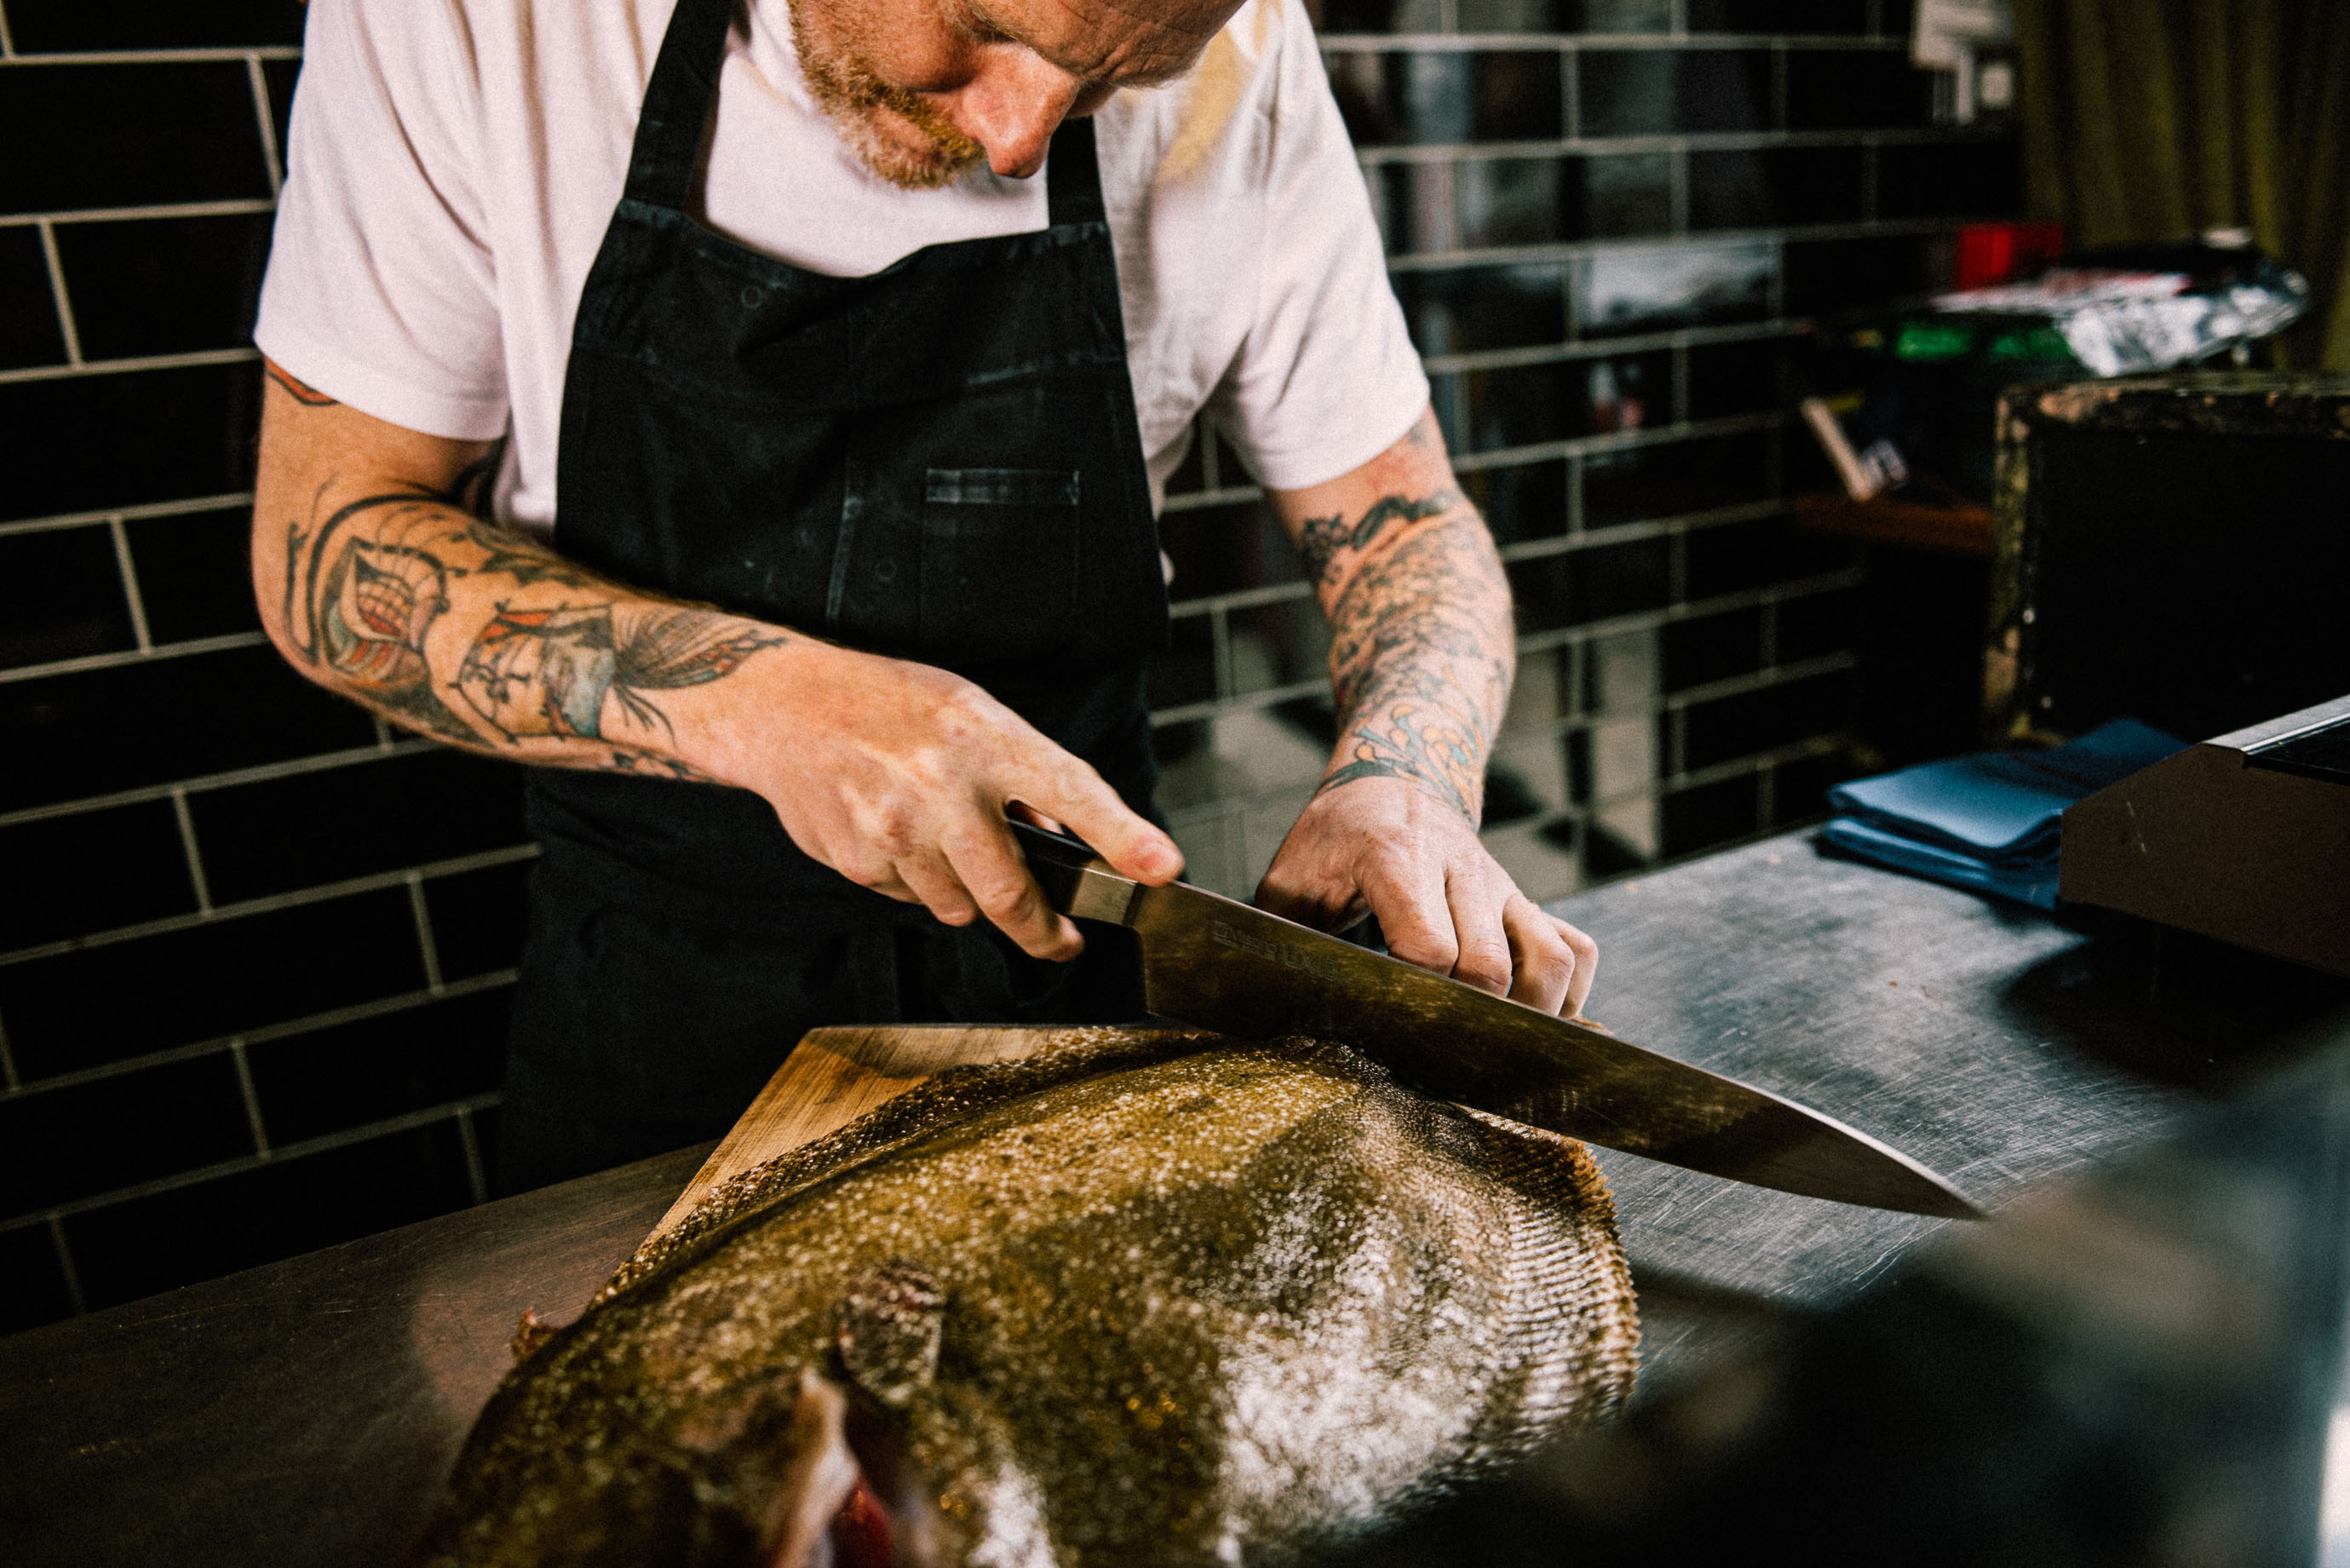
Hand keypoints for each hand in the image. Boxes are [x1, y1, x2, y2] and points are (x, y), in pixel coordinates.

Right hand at [692, 640, 1180, 959]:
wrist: (785, 707)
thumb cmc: (891, 705)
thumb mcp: (969, 712)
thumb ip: (1022, 775)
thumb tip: (1064, 841)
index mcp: (986, 738)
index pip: (1072, 789)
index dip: (1122, 836)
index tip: (1163, 869)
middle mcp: (943, 786)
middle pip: (1012, 894)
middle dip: (1046, 932)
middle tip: (1064, 942)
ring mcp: (896, 830)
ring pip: (961, 908)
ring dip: (968, 894)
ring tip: (944, 844)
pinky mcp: (860, 861)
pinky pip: (910, 899)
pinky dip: (916, 883)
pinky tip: (894, 836)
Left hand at [1256, 776, 1597, 1017]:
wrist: (1391, 779)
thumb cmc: (1333, 838)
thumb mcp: (1291, 878)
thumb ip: (1281, 937)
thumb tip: (1263, 1001)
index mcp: (1397, 859)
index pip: (1429, 945)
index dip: (1417, 996)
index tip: (1393, 1025)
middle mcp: (1462, 870)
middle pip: (1492, 965)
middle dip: (1470, 1020)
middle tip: (1439, 1057)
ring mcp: (1503, 885)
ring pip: (1553, 957)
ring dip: (1532, 1014)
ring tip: (1494, 1048)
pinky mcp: (1527, 900)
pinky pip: (1578, 948)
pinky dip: (1569, 993)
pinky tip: (1533, 1018)